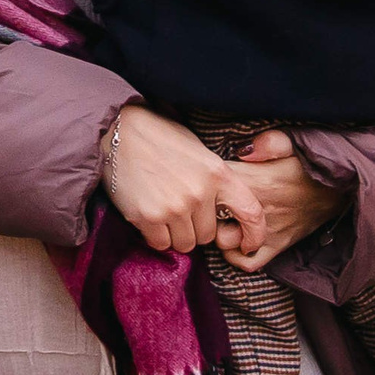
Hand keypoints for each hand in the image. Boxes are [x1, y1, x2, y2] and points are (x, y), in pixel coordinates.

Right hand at [103, 105, 262, 255]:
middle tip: (179, 210)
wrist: (119, 130)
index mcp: (218, 173)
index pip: (250, 211)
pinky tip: (148, 214)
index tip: (248, 244)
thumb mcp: (199, 151)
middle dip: (195, 229)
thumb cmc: (160, 137)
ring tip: (162, 210)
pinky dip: (155, 236)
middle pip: (207, 236)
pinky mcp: (149, 217)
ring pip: (185, 244)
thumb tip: (222, 210)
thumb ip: (214, 180)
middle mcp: (199, 193)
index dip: (254, 234)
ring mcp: (174, 207)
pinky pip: (160, 244)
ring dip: (175, 234)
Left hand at [214, 129, 345, 272]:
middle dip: (206, 209)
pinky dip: (236, 256)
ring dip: (219, 231)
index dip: (206, 181)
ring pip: (224, 242)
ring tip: (224, 218)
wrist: (338, 189)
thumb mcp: (291, 142)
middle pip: (210, 216)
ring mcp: (266, 232)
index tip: (209, 176)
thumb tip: (243, 150)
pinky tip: (237, 240)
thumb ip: (267, 142)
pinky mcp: (277, 247)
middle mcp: (257, 209)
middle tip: (212, 199)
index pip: (212, 184)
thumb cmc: (309, 164)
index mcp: (254, 181)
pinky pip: (246, 263)